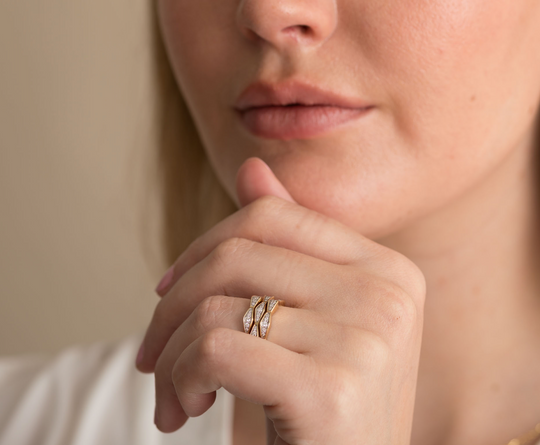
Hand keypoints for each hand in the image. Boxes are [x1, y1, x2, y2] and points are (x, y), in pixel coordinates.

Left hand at [136, 157, 425, 444]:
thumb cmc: (321, 406)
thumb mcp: (310, 321)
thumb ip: (286, 242)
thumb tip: (251, 165)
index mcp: (386, 269)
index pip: (272, 217)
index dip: (204, 246)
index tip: (166, 290)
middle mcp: (386, 295)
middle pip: (237, 254)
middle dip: (171, 304)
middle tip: (151, 351)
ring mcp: (365, 340)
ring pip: (215, 306)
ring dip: (169, 354)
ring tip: (171, 393)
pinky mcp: (332, 390)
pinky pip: (215, 349)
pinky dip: (178, 378)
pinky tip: (186, 409)